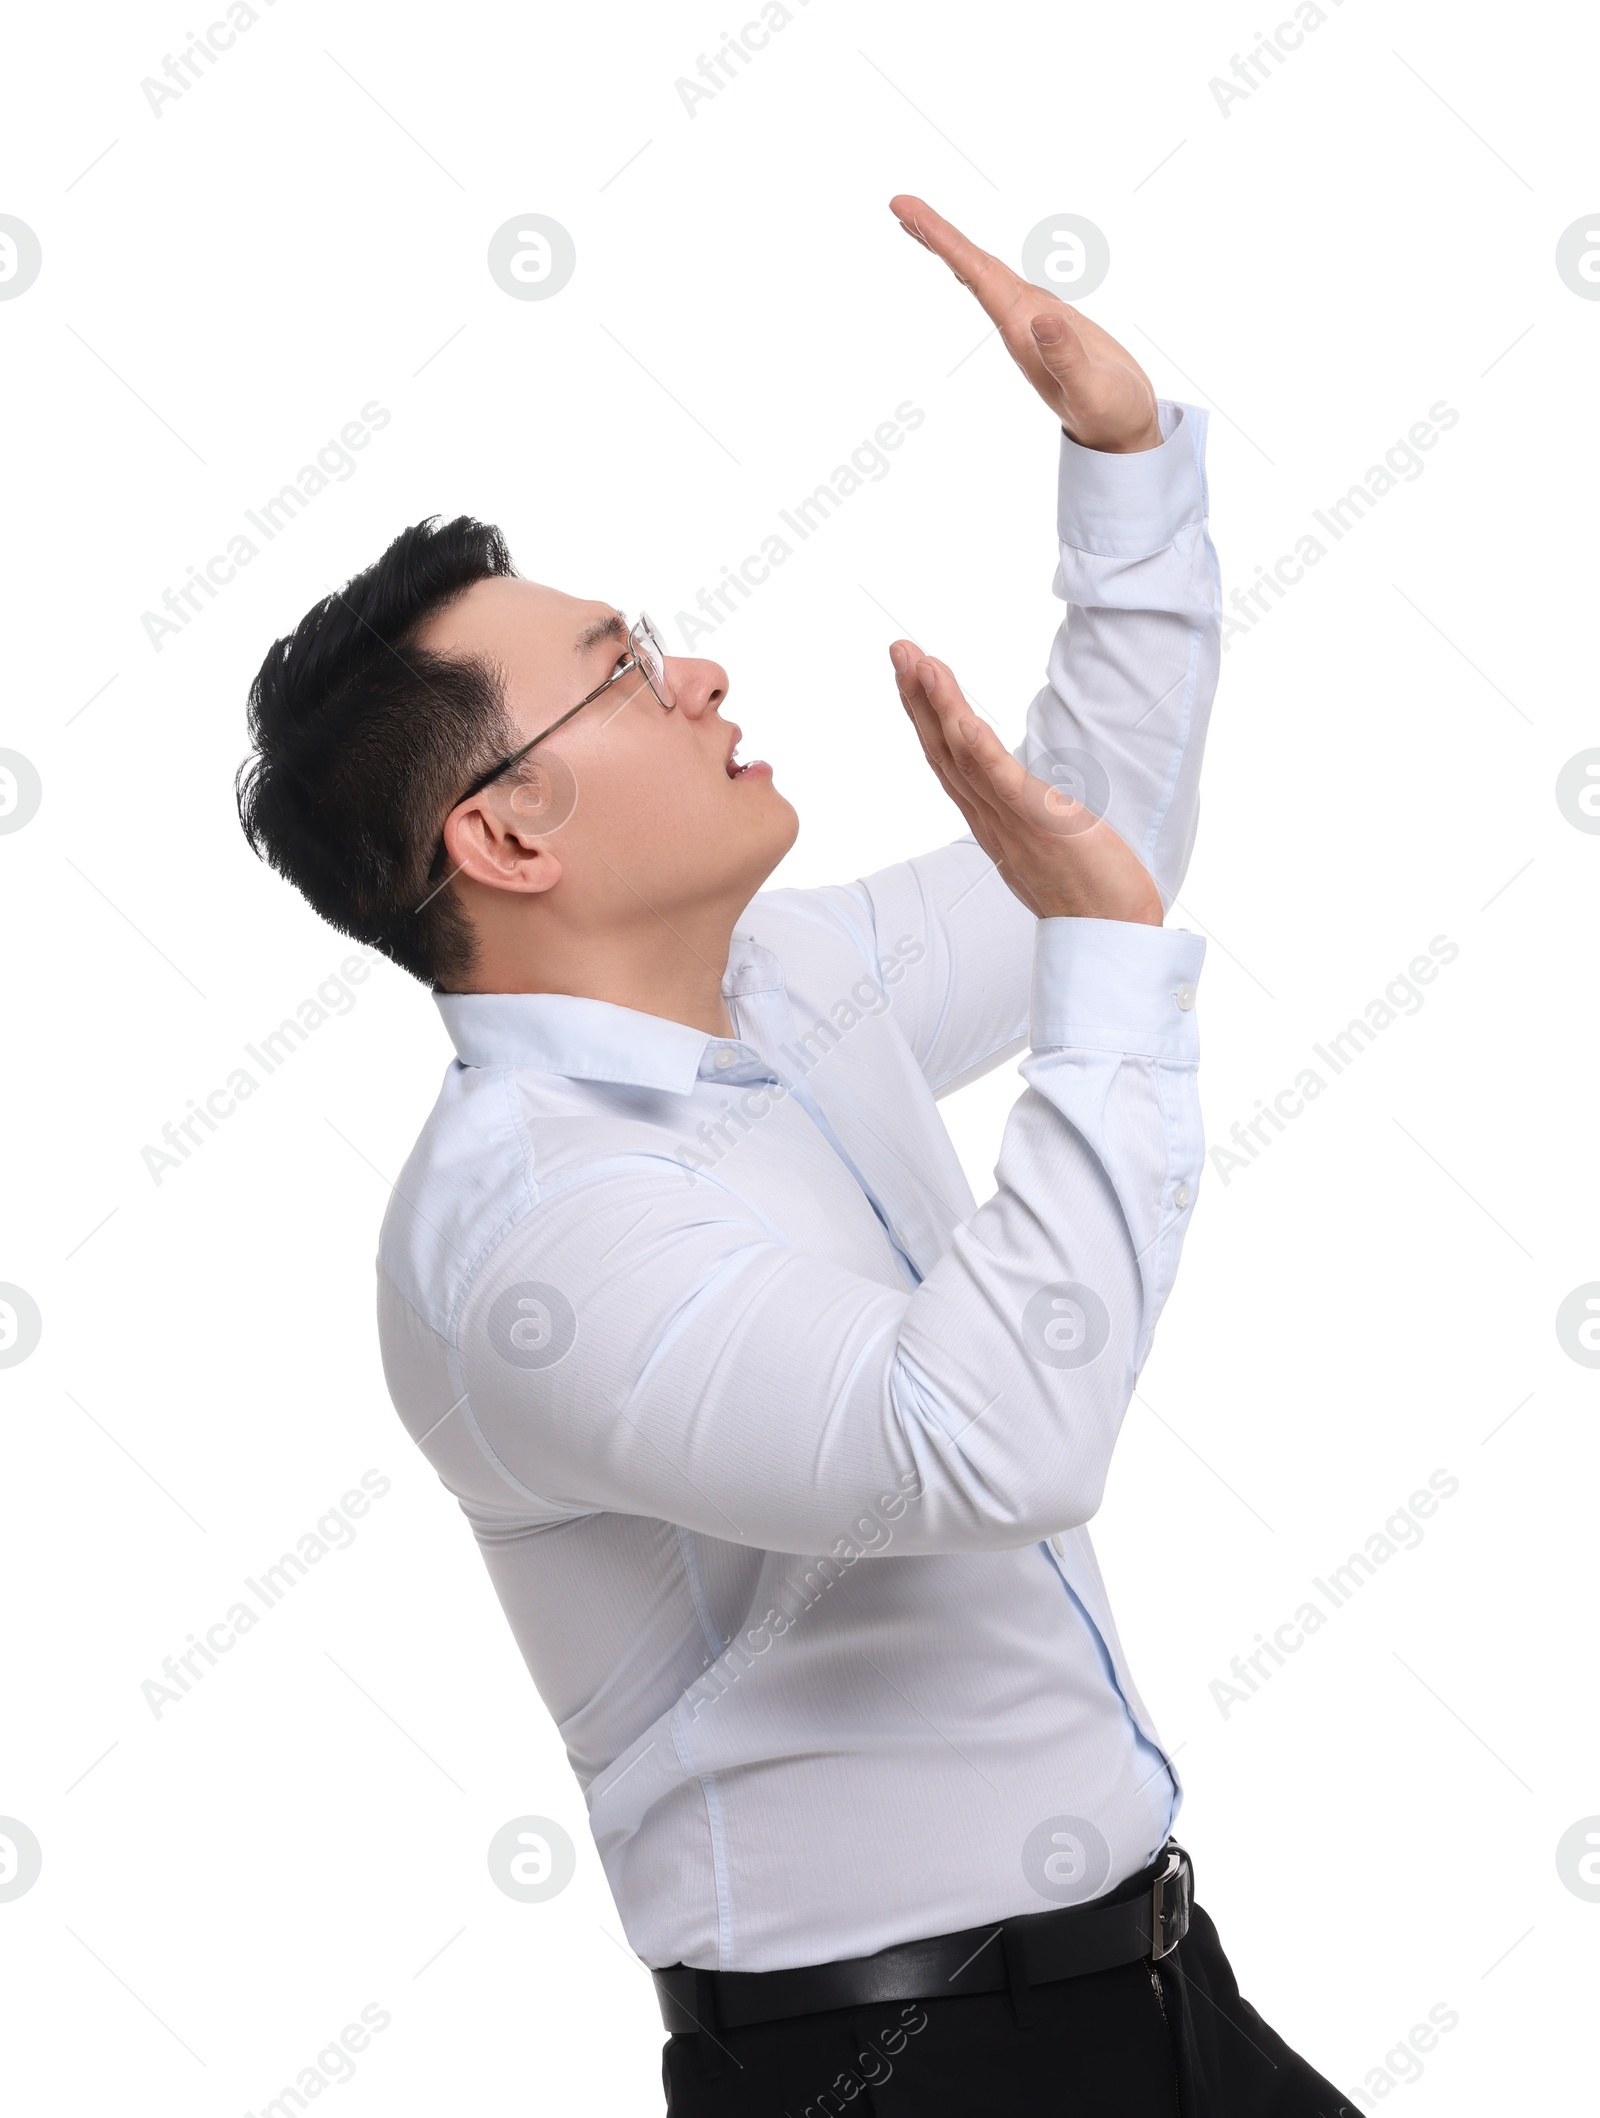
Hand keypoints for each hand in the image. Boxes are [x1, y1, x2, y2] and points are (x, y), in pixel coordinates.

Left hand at [889, 194, 1160, 454]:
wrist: (1119, 434)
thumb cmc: (1108, 415)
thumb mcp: (1091, 390)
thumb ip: (1066, 358)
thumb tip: (1041, 320)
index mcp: (1021, 332)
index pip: (976, 276)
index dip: (943, 242)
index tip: (907, 214)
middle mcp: (1018, 323)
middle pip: (971, 271)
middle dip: (936, 237)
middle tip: (897, 203)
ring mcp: (1031, 322)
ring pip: (985, 275)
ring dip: (952, 250)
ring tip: (921, 224)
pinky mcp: (1047, 322)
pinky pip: (1008, 285)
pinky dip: (985, 267)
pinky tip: (974, 263)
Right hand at [891, 642, 1161, 925]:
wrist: (1112, 934)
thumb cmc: (1090, 895)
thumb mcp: (1050, 846)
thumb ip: (1033, 819)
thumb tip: (1034, 800)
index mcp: (992, 820)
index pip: (950, 760)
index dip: (928, 716)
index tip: (914, 674)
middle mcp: (989, 818)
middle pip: (941, 749)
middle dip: (916, 697)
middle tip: (898, 650)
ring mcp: (1008, 818)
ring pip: (958, 752)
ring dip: (934, 702)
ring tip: (916, 659)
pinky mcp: (1036, 819)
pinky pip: (995, 772)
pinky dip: (971, 737)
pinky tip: (955, 707)